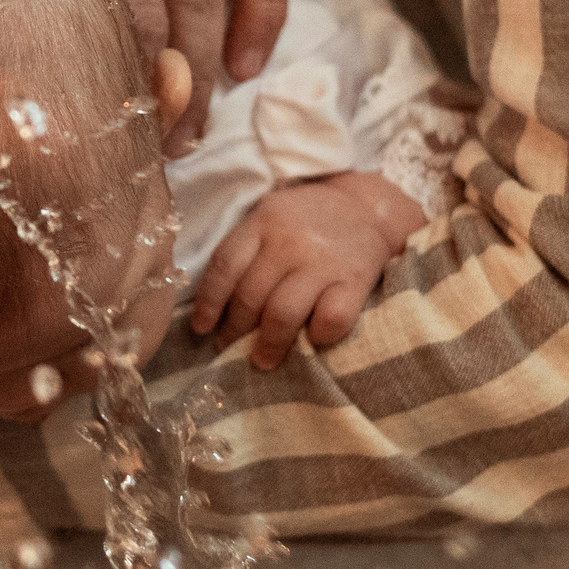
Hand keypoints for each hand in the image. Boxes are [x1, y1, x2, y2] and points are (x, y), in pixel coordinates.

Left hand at [190, 173, 427, 369]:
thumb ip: (248, 249)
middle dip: (235, 330)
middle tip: (229, 348)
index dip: (209, 302)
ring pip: (283, 313)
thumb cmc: (308, 222)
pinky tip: (312, 340)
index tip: (202, 328)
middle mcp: (290, 241)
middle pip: (251, 295)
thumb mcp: (271, 218)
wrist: (367, 208)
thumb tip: (215, 305)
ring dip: (269, 344)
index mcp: (264, 222)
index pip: (224, 265)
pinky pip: (331, 319)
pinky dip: (318, 336)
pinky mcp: (355, 280)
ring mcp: (323, 261)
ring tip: (262, 360)